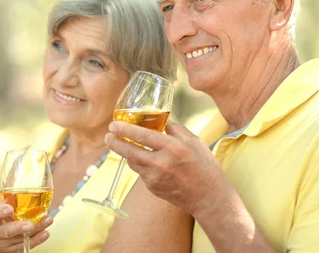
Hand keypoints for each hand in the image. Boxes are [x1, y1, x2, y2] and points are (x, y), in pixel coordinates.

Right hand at [0, 204, 52, 251]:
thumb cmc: (1, 220)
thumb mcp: (0, 211)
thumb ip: (10, 201)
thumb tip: (28, 184)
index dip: (0, 212)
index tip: (10, 208)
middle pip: (5, 232)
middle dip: (17, 228)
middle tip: (29, 224)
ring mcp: (3, 245)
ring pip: (19, 240)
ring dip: (35, 231)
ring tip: (47, 221)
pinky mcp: (12, 251)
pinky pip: (25, 247)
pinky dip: (37, 240)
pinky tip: (45, 233)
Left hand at [105, 121, 230, 215]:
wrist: (209, 197)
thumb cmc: (205, 167)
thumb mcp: (195, 141)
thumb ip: (175, 130)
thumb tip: (160, 121)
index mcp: (173, 148)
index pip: (142, 135)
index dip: (124, 129)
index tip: (113, 125)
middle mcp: (161, 163)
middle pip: (129, 151)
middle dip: (115, 142)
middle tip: (108, 136)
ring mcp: (155, 178)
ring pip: (133, 162)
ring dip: (128, 153)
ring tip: (125, 145)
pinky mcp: (153, 188)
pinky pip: (141, 172)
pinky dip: (141, 165)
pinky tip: (147, 161)